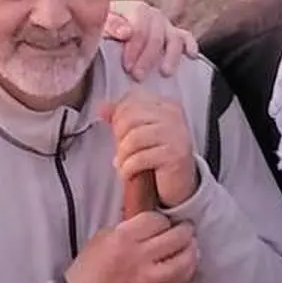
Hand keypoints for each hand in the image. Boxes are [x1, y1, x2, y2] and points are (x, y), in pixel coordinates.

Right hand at [64, 211, 197, 282]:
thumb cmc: (88, 269)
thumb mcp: (102, 237)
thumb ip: (126, 227)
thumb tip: (148, 223)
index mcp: (123, 238)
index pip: (156, 220)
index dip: (163, 218)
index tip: (163, 221)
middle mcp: (139, 256)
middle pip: (175, 238)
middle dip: (185, 230)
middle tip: (186, 228)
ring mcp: (149, 276)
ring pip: (183, 261)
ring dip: (192, 250)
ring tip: (191, 244)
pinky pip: (179, 280)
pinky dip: (187, 269)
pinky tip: (188, 263)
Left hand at [99, 86, 196, 207]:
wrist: (179, 183)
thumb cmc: (158, 156)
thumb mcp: (141, 132)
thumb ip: (122, 117)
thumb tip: (102, 108)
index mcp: (165, 105)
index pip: (132, 99)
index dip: (118, 117)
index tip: (120, 134)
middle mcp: (173, 116)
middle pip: (129, 117)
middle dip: (119, 137)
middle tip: (122, 152)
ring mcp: (176, 134)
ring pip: (133, 138)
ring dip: (122, 156)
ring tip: (123, 164)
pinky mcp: (174, 155)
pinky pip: (139, 158)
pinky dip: (127, 169)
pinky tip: (129, 174)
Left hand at [104, 0, 198, 80]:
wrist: (111, 36)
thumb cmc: (105, 34)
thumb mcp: (102, 27)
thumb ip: (110, 27)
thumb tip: (126, 33)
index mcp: (134, 10)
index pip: (139, 27)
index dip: (134, 47)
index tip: (126, 66)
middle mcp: (152, 15)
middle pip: (157, 34)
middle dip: (148, 57)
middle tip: (138, 76)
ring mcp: (166, 25)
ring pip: (174, 37)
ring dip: (171, 56)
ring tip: (164, 73)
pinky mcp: (176, 35)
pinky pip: (186, 37)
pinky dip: (190, 46)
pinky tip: (190, 56)